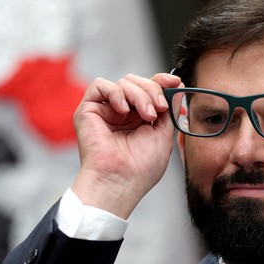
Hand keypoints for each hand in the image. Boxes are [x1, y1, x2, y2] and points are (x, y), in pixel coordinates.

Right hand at [70, 72, 181, 217]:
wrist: (120, 182)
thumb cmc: (140, 169)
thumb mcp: (163, 135)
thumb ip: (169, 110)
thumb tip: (176, 86)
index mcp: (138, 119)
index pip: (148, 89)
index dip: (161, 81)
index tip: (175, 81)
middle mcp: (121, 113)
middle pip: (136, 82)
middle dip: (152, 90)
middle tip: (160, 108)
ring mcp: (105, 111)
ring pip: (123, 82)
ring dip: (139, 95)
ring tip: (147, 116)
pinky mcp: (87, 110)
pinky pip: (100, 85)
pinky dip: (116, 93)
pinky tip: (124, 110)